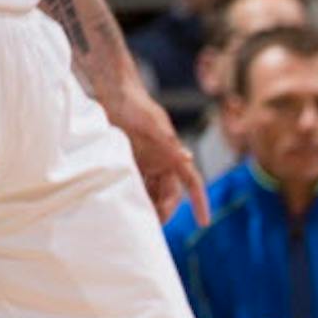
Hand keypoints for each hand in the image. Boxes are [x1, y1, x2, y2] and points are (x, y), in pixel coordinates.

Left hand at [106, 87, 207, 225]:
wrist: (113, 92)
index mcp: (173, 155)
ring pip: (152, 193)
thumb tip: (188, 158)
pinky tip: (125, 204)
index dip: (200, 202)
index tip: (204, 222)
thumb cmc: (136, 104)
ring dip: (149, 206)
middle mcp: (162, 162)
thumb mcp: (153, 123)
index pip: (193, 183)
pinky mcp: (129, 161)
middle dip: (165, 211)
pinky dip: (133, 195)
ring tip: (139, 220)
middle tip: (153, 226)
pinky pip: (135, 184)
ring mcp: (145, 163)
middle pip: (169, 194)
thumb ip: (168, 142)